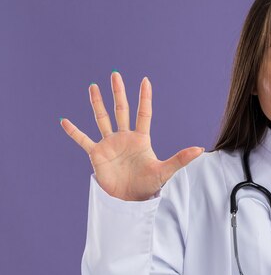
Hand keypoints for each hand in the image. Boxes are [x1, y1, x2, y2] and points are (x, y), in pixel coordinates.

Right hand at [60, 72, 203, 200]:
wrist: (130, 200)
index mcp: (141, 139)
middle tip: (116, 74)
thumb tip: (200, 150)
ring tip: (93, 86)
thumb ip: (181, 158)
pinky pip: (83, 140)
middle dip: (118, 93)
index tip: (145, 80)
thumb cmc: (149, 185)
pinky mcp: (97, 154)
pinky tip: (64, 121)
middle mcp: (124, 137)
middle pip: (121, 110)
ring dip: (97, 103)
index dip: (145, 98)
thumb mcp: (165, 171)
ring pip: (102, 119)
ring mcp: (110, 144)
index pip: (144, 113)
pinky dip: (74, 131)